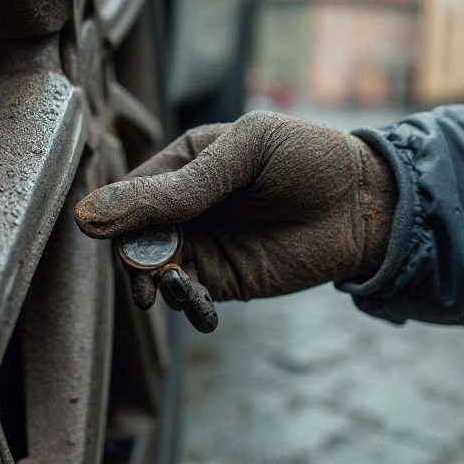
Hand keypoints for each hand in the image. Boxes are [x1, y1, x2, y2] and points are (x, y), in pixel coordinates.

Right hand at [74, 111, 396, 306]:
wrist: (370, 204)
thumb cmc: (310, 159)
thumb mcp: (243, 156)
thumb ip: (177, 188)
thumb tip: (93, 213)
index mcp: (184, 161)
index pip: (130, 191)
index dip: (119, 217)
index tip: (124, 240)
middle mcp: (186, 204)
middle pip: (134, 236)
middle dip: (135, 259)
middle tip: (149, 278)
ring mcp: (204, 243)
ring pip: (155, 271)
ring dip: (158, 286)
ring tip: (180, 289)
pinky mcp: (225, 278)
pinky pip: (188, 296)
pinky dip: (186, 306)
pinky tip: (202, 307)